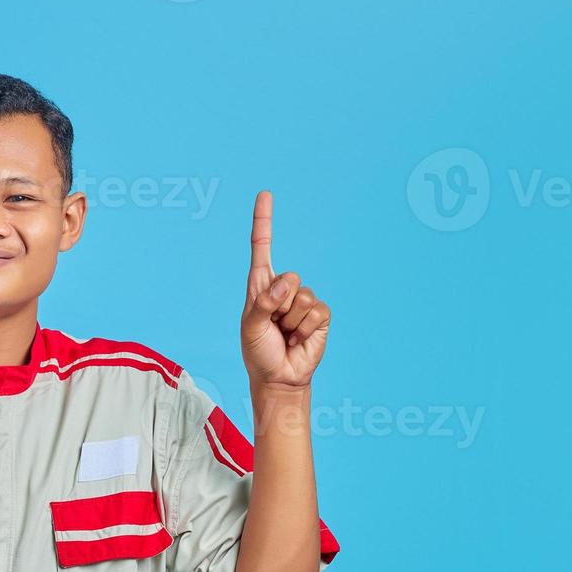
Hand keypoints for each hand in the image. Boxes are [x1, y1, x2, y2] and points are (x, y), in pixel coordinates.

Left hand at [240, 191, 330, 389]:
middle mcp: (283, 288)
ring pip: (303, 296)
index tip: (264, 194)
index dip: (264, 221)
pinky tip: (298, 339)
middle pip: (288, 277)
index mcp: (260, 285)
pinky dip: (305, 329)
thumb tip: (286, 283)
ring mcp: (303, 300)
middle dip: (279, 305)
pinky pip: (317, 311)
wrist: (279, 377)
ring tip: (285, 334)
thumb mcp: (251, 328)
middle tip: (274, 326)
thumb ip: (264, 303)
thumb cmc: (259, 352)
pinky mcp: (320, 315)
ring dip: (291, 321)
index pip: (262, 248)